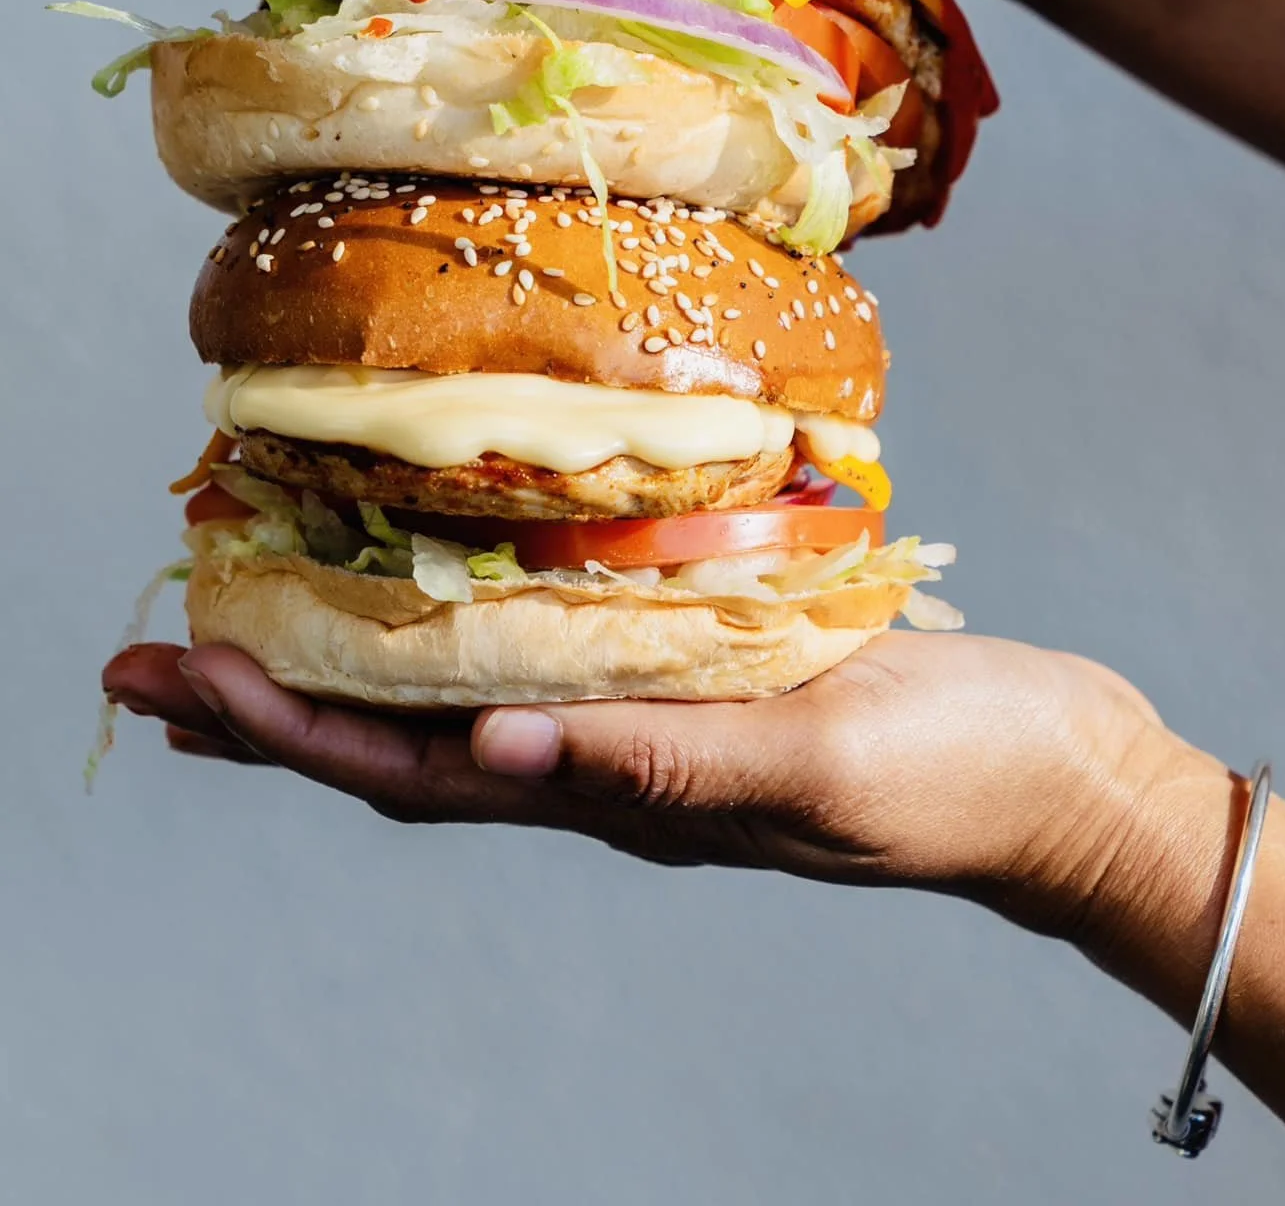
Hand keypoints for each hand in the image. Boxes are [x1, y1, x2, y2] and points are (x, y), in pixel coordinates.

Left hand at [102, 632, 1182, 934]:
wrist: (1054, 771)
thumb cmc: (954, 779)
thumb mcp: (819, 766)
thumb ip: (671, 764)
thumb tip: (502, 751)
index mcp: (628, 796)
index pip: (421, 772)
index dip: (291, 733)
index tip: (178, 685)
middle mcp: (616, 761)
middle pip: (412, 740)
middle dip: (277, 707)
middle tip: (154, 660)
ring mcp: (657, 713)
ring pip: (471, 690)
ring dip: (358, 658)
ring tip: (263, 606)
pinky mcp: (707, 659)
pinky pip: (561, 636)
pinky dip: (480, 608)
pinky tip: (457, 562)